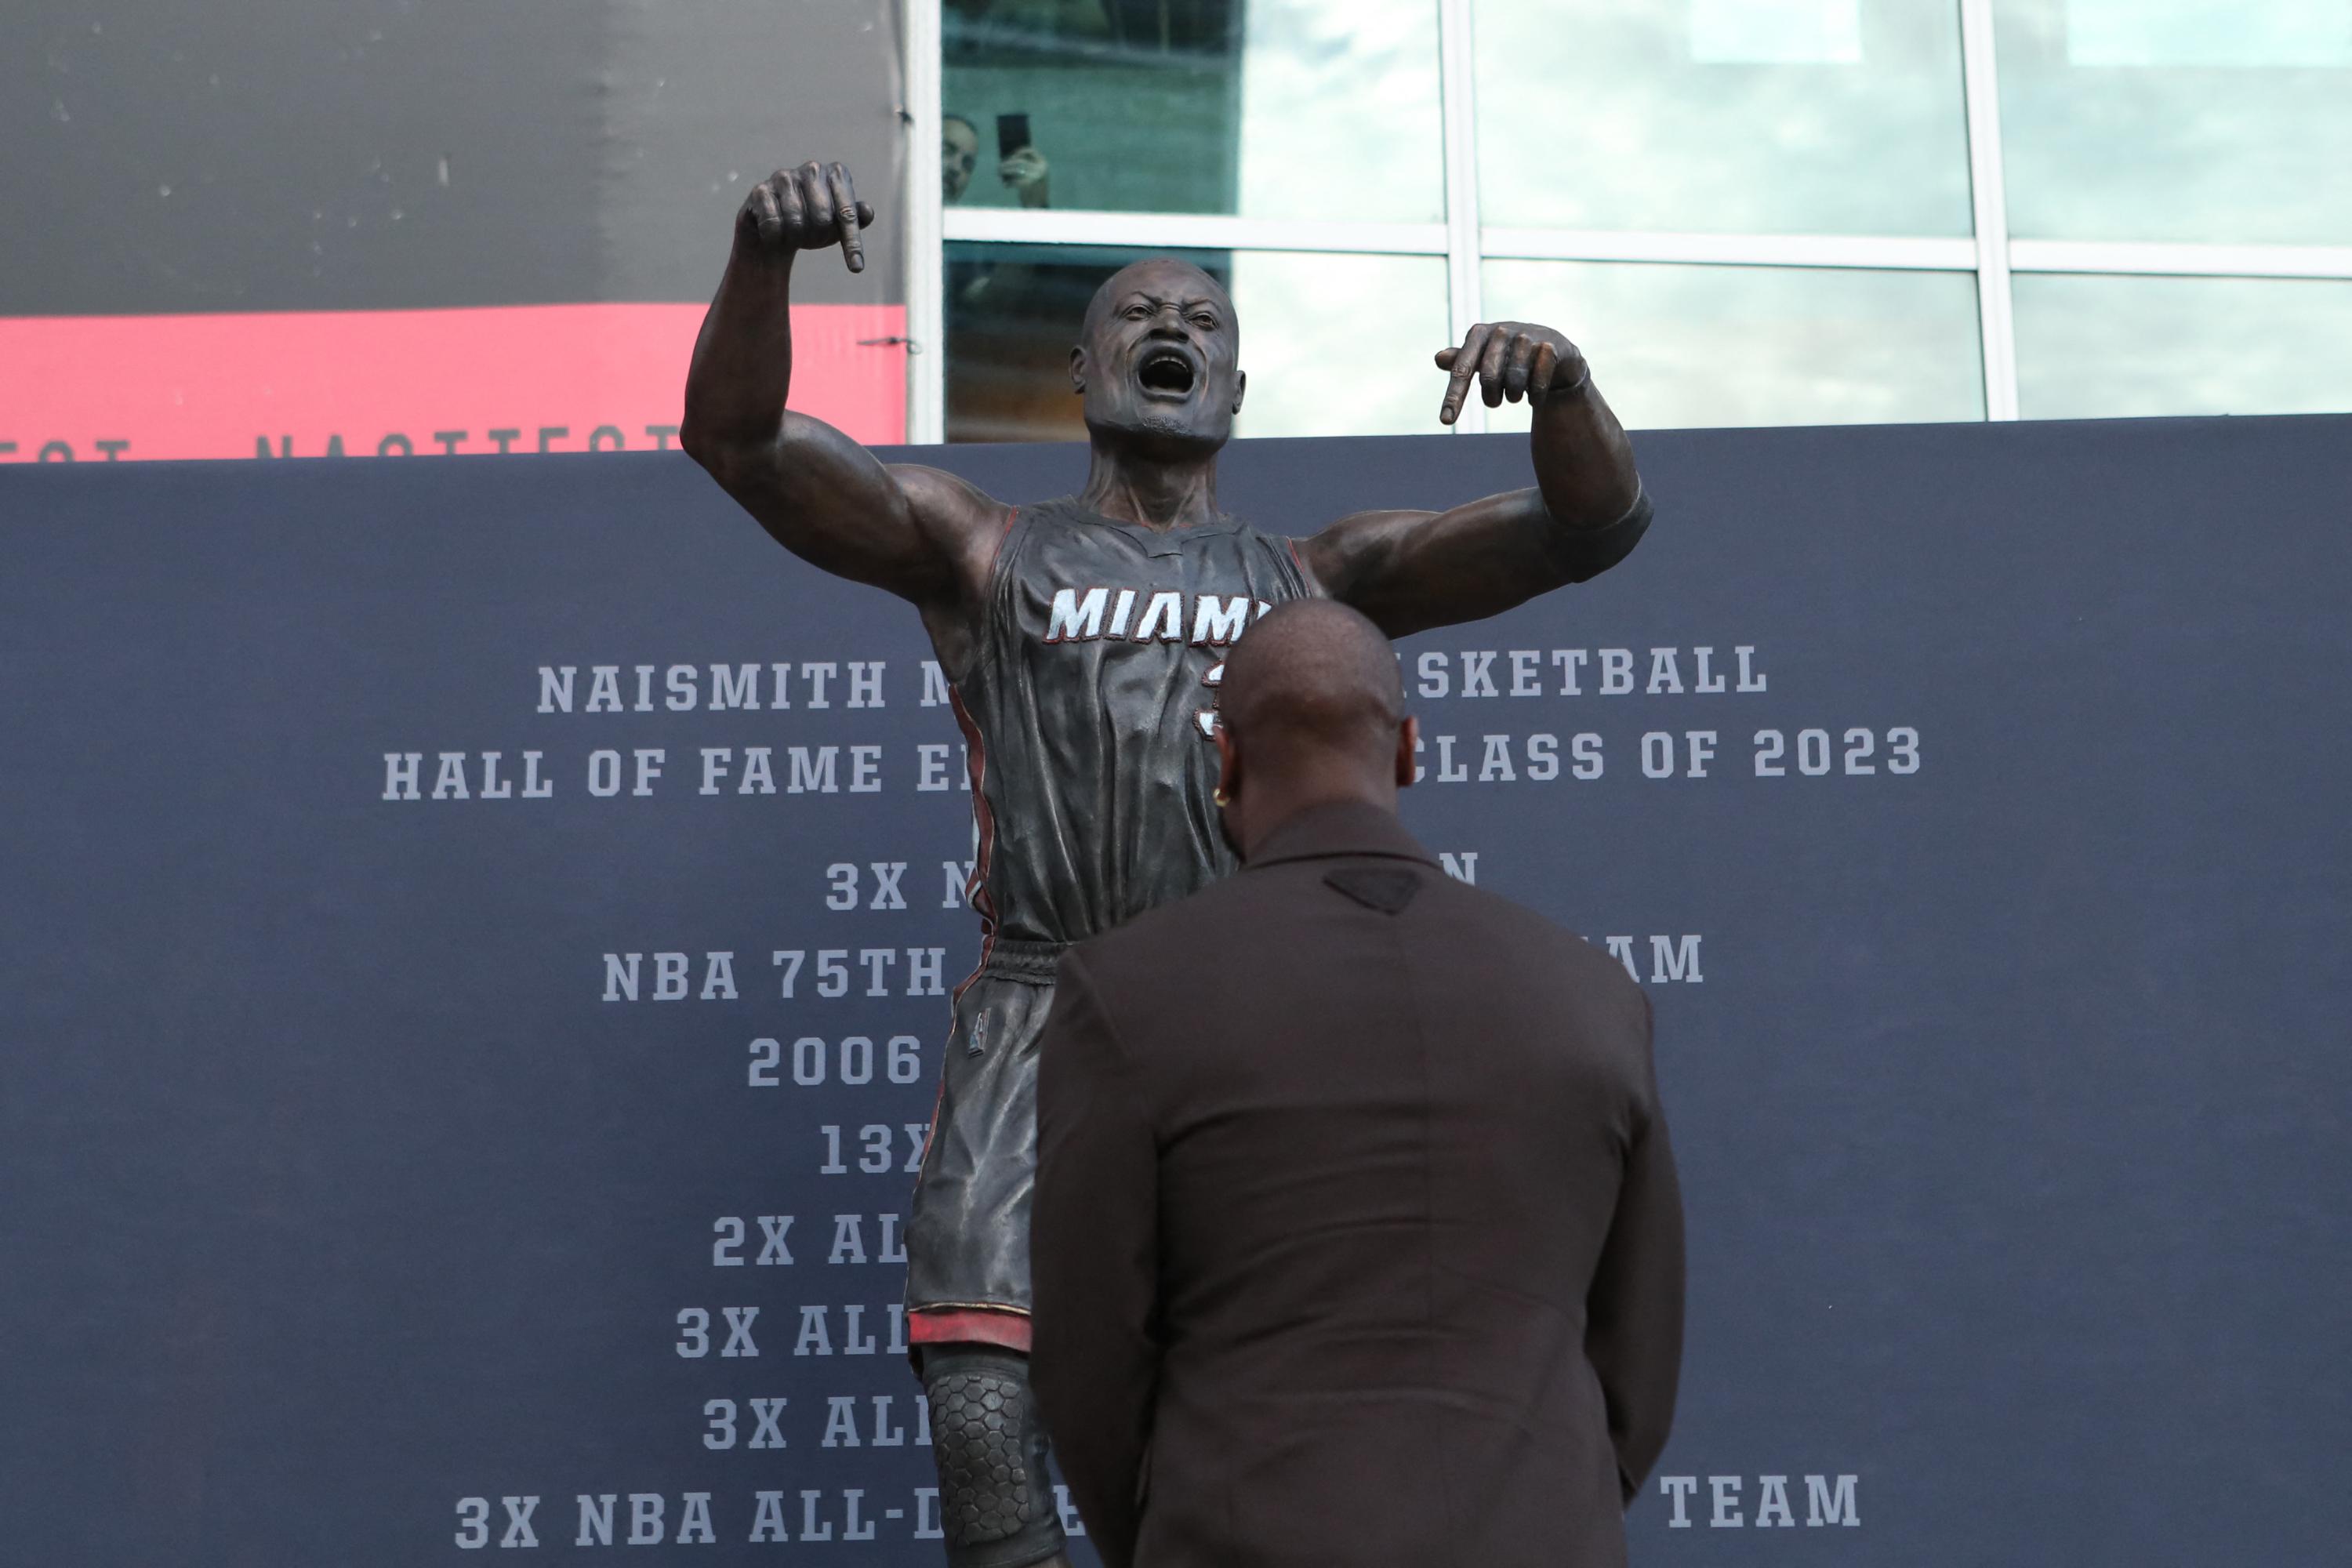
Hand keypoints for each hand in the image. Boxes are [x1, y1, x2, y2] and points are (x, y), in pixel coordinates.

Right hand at [737, 161, 877, 273]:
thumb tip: (867, 212)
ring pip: (796, 222)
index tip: (856, 268)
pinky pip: (773, 224)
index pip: (847, 213)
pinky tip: (775, 233)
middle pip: (822, 218)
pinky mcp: (761, 190)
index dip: (851, 242)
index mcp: (837, 174)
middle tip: (812, 236)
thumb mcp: (839, 225)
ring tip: (794, 233)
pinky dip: (776, 238)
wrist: (775, 230)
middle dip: (819, 236)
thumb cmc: (814, 225)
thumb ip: (856, 218)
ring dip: (796, 237)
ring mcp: (785, 176)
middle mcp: (812, 169)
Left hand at [999, 147, 1050, 207]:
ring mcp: (1034, 176)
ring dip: (1005, 169)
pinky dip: (1009, 183)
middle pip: (1020, 161)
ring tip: (999, 172)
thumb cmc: (1035, 192)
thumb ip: (1028, 167)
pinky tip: (1006, 185)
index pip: (1030, 151)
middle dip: (1008, 162)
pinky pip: (1015, 181)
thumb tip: (1011, 158)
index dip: (1019, 151)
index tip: (1011, 156)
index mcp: (1044, 165)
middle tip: (999, 166)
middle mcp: (1040, 169)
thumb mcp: (1036, 176)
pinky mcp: (1028, 185)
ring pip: (1016, 169)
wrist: (1040, 208)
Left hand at [1434, 321, 1587, 425]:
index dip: (1454, 396)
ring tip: (1517, 392)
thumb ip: (1461, 361)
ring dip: (1514, 397)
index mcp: (1479, 334)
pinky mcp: (1550, 347)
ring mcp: (1527, 337)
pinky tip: (1535, 394)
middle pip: (1489, 379)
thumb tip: (1438, 358)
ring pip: (1515, 383)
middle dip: (1491, 398)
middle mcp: (1502, 331)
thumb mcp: (1482, 357)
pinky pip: (1538, 384)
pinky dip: (1536, 397)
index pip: (1462, 370)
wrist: (1553, 349)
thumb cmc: (1509, 356)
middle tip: (1496, 401)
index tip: (1446, 421)